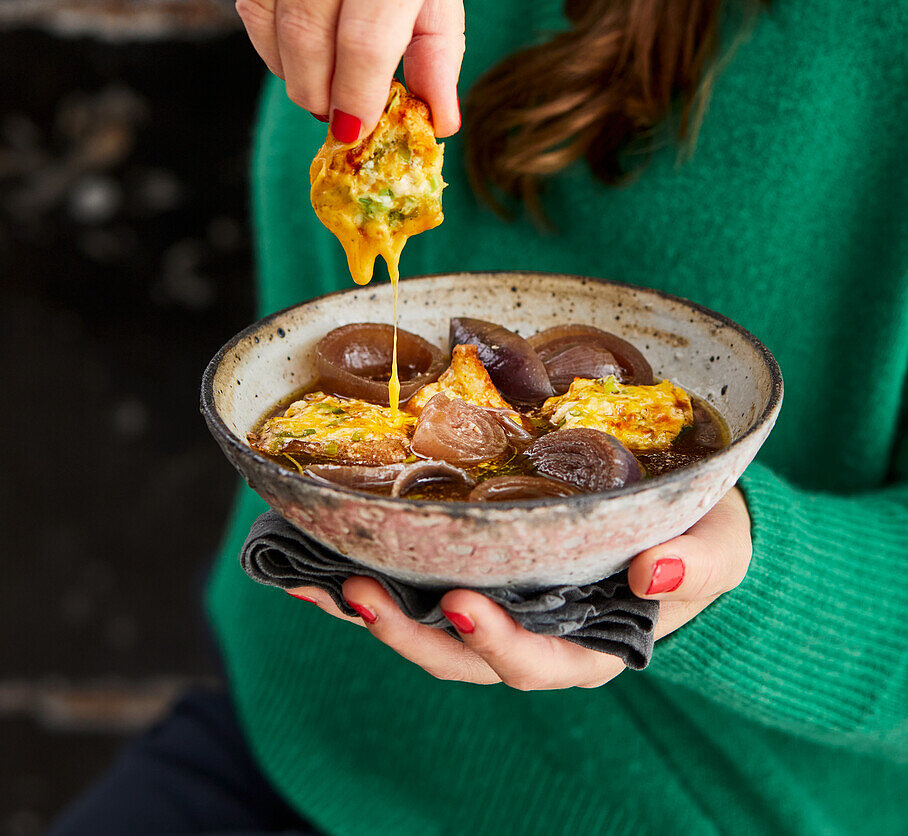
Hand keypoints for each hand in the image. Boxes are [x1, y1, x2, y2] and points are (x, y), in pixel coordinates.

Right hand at [212, 0, 464, 137]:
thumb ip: (440, 28)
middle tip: (328, 109)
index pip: (370, 33)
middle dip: (316, 91)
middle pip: (308, 31)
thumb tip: (440, 119)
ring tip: (307, 74)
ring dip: (283, 63)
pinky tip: (287, 9)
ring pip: (262, 11)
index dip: (358, 96)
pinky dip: (262, 13)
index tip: (356, 130)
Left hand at [286, 487, 751, 688]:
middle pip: (461, 656)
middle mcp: (536, 635)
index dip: (497, 643)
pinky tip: (319, 554)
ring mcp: (501, 607)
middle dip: (406, 633)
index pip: (539, 662)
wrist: (680, 517)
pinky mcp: (477, 572)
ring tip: (315, 579)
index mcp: (592, 644)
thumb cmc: (700, 536)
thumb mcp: (718, 546)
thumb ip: (698, 562)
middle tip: (357, 591)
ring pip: (426, 628)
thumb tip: (656, 574)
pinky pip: (417, 586)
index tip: (460, 604)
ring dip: (370, 610)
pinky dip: (371, 574)